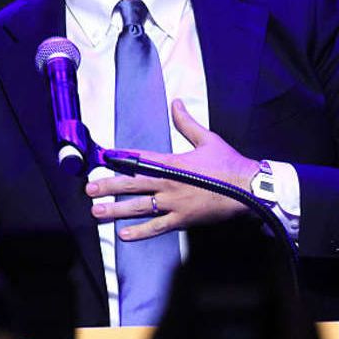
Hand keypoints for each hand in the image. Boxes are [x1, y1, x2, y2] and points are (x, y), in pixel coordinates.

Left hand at [86, 99, 260, 239]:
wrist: (249, 189)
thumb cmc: (229, 164)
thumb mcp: (208, 139)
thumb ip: (187, 123)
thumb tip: (176, 102)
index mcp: (173, 163)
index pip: (140, 158)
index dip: (120, 157)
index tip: (102, 158)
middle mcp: (168, 183)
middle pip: (132, 184)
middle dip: (108, 186)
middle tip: (89, 189)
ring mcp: (174, 203)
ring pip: (138, 207)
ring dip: (116, 210)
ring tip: (97, 212)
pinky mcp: (182, 219)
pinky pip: (156, 227)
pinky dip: (139, 232)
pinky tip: (123, 235)